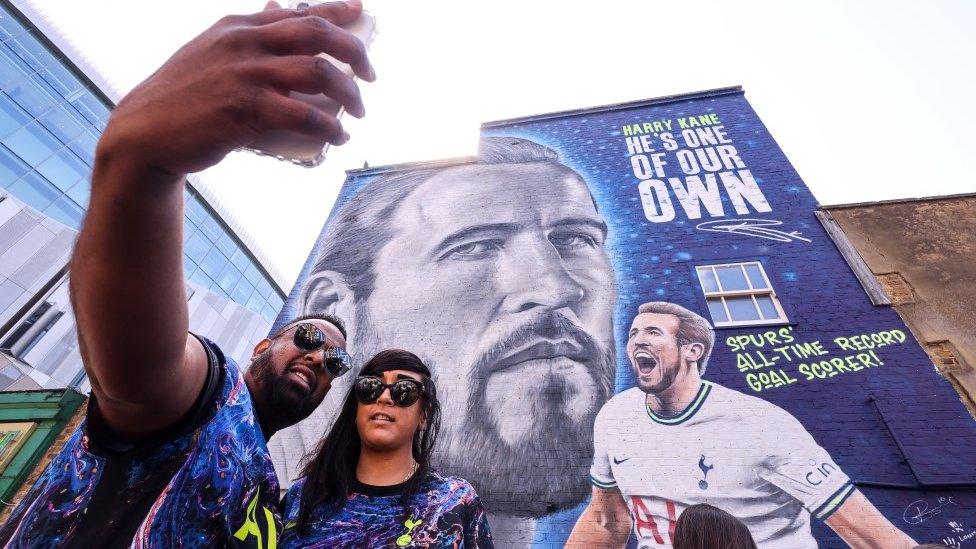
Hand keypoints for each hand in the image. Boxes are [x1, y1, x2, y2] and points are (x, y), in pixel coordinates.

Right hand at [98, 0, 374, 177]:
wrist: (146, 133)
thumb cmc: (184, 94)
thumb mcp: (212, 50)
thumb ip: (248, 33)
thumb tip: (279, 7)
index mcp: (239, 25)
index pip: (300, 11)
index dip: (338, 10)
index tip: (362, 12)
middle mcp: (245, 43)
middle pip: (319, 35)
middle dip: (355, 53)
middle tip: (369, 76)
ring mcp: (245, 75)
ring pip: (319, 73)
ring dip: (349, 94)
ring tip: (358, 112)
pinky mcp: (244, 111)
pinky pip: (304, 115)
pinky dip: (329, 127)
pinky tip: (338, 136)